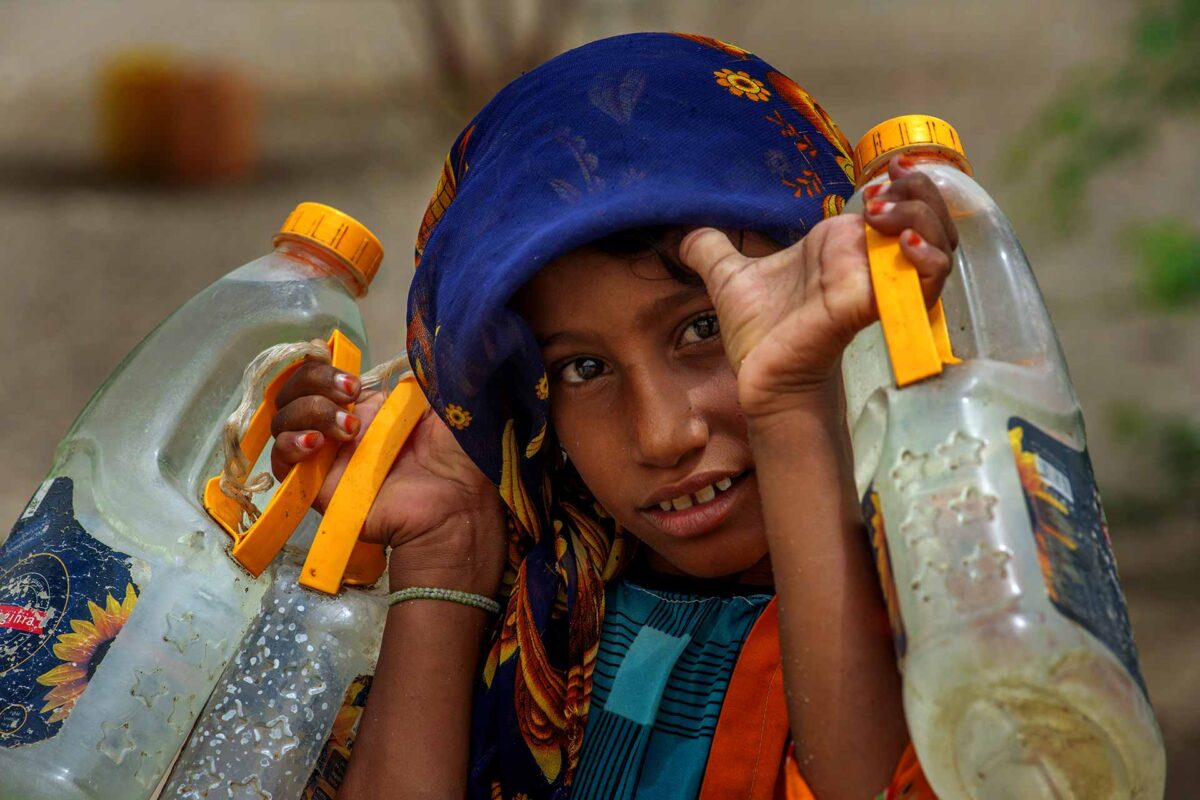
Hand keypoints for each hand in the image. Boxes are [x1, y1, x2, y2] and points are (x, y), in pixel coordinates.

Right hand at [270, 359, 506, 595]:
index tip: (348, 373)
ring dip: (309, 412)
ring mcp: (325, 456)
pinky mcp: (315, 485)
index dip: (321, 366)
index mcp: (365, 406)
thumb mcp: (443, 400)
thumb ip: (420, 374)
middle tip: (350, 394)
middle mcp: (339, 427)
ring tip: (349, 429)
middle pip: (294, 391)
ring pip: (283, 420)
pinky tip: (317, 445)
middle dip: (314, 381)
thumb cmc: (457, 454)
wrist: (456, 501)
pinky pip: (280, 462)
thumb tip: (408, 347)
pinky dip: (290, 446)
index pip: (318, 373)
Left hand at [679, 156, 957, 420]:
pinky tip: (904, 247)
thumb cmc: (759, 334)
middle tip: (886, 190)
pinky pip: (923, 284)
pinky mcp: (870, 307)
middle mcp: (868, 259)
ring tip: (885, 214)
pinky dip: (925, 262)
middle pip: (928, 214)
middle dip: (918, 192)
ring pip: (938, 243)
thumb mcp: (730, 278)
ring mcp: (876, 284)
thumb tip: (680, 231)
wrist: (760, 378)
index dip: (902, 182)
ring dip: (923, 220)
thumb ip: (712, 250)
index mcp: (842, 244)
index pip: (897, 201)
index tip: (884, 173)